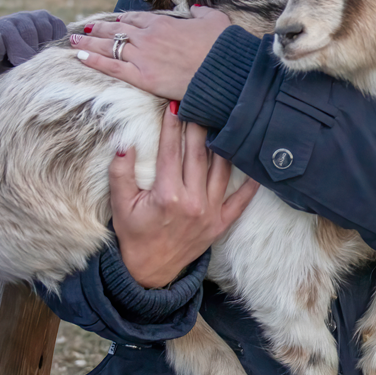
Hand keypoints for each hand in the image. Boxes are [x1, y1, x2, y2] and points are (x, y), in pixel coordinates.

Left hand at [0, 10, 67, 78]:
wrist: (26, 66)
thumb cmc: (8, 68)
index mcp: (3, 25)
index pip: (9, 32)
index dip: (16, 50)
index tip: (19, 64)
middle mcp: (20, 17)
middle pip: (28, 31)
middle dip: (30, 52)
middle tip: (32, 66)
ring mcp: (39, 17)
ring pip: (44, 29)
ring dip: (43, 48)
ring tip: (39, 60)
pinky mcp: (55, 21)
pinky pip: (58, 29)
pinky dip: (56, 43)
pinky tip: (49, 52)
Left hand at [70, 9, 233, 101]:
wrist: (222, 70)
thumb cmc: (221, 47)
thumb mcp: (215, 20)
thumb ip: (201, 12)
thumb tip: (196, 8)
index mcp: (163, 23)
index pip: (135, 19)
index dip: (121, 21)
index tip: (111, 22)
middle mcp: (148, 37)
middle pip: (116, 30)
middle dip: (98, 29)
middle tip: (83, 29)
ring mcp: (143, 56)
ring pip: (108, 46)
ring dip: (88, 43)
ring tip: (73, 40)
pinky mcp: (142, 76)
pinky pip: (111, 67)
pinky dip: (93, 61)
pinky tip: (79, 57)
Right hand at [110, 101, 259, 289]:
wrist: (150, 271)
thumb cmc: (134, 234)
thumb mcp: (120, 205)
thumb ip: (120, 174)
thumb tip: (125, 145)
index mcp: (167, 195)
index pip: (170, 151)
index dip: (172, 126)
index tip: (174, 105)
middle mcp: (192, 202)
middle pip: (198, 155)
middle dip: (198, 127)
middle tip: (200, 103)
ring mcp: (210, 213)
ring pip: (221, 170)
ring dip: (222, 144)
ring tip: (224, 121)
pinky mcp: (221, 224)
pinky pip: (240, 201)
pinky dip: (251, 184)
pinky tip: (256, 163)